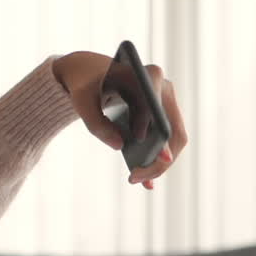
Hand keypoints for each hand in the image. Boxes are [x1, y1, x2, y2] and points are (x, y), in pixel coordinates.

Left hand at [53, 50, 189, 189]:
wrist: (91, 74)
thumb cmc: (87, 84)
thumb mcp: (81, 100)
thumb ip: (96, 123)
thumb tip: (119, 146)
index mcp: (147, 76)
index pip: (157, 106)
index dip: (157, 131)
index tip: (148, 150)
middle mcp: (164, 89)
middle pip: (174, 130)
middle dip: (159, 159)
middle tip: (135, 178)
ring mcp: (165, 104)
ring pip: (174, 139)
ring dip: (159, 163)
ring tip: (136, 180)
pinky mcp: (160, 117)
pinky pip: (166, 142)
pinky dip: (157, 160)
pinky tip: (146, 181)